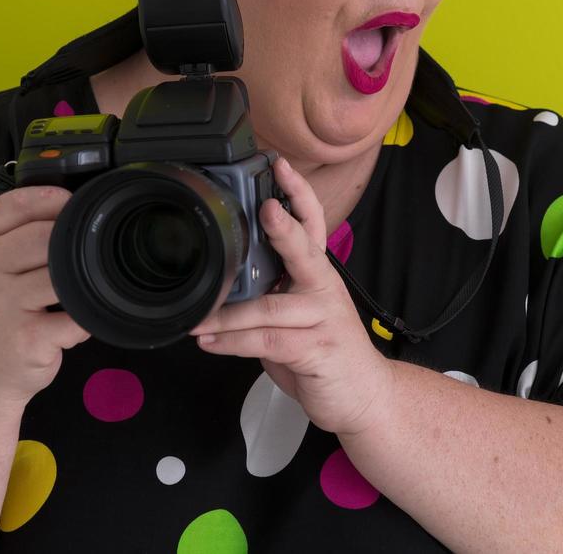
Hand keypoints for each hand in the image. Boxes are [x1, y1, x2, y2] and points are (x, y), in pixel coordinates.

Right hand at [0, 186, 91, 413]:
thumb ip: (15, 236)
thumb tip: (73, 207)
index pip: (14, 205)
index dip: (50, 199)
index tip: (73, 205)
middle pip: (45, 237)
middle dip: (71, 245)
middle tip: (79, 260)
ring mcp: (5, 306)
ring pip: (64, 276)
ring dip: (81, 283)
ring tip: (77, 292)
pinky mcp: (28, 339)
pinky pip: (76, 318)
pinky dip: (86, 319)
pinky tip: (74, 322)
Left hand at [188, 156, 395, 437]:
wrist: (363, 397)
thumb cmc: (324, 351)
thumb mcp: (297, 315)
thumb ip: (269, 293)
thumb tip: (224, 282)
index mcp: (317, 273)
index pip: (312, 223)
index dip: (298, 193)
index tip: (279, 166)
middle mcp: (323, 289)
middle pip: (305, 250)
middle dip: (285, 228)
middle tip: (266, 209)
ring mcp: (323, 319)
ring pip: (271, 308)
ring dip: (229, 315)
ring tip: (199, 317)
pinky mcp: (316, 350)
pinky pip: (268, 342)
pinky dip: (233, 343)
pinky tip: (210, 343)